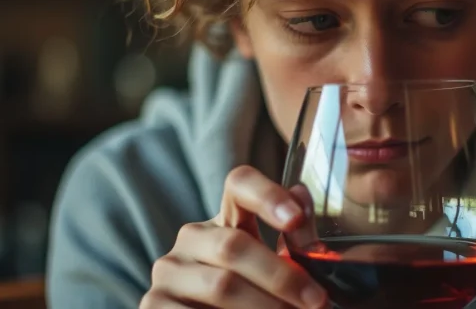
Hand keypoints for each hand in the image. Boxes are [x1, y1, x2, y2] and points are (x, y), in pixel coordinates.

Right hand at [140, 165, 327, 308]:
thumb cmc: (257, 297)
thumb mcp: (278, 268)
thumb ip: (294, 242)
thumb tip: (303, 204)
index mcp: (227, 219)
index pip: (239, 184)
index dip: (267, 195)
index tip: (296, 219)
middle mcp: (193, 237)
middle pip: (234, 245)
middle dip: (281, 276)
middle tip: (316, 300)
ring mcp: (169, 271)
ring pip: (221, 284)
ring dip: (264, 306)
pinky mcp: (152, 304)